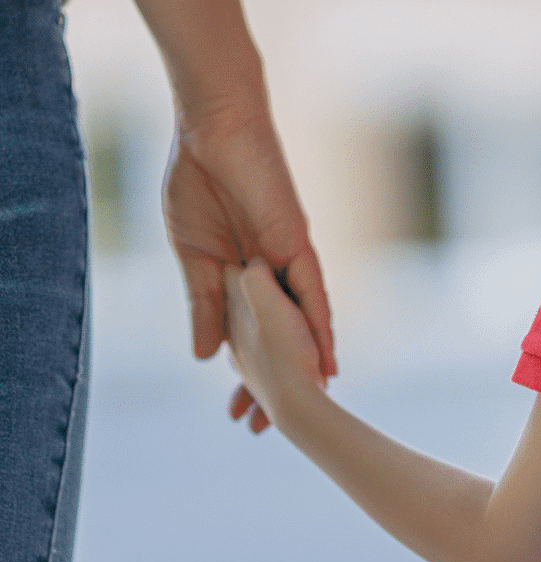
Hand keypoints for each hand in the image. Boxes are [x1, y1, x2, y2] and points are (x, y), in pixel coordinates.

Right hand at [163, 96, 335, 432]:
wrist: (210, 132)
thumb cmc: (199, 183)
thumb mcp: (193, 256)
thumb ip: (204, 304)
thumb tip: (206, 357)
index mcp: (244, 278)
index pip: (250, 337)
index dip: (247, 376)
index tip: (239, 417)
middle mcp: (274, 275)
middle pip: (283, 337)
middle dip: (278, 383)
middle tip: (267, 430)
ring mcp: (289, 260)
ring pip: (306, 322)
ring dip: (308, 363)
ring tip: (313, 406)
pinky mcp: (297, 242)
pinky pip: (313, 290)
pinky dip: (320, 324)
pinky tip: (326, 358)